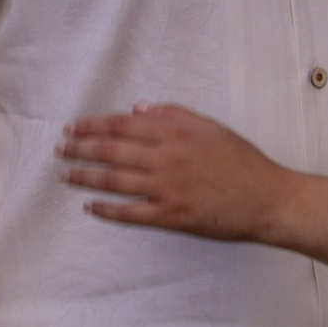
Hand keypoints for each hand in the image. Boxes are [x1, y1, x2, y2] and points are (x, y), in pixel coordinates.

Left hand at [57, 104, 288, 243]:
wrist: (268, 199)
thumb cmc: (243, 162)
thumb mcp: (212, 128)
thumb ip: (174, 115)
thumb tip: (138, 109)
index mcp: (176, 134)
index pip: (123, 126)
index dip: (93, 125)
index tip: (73, 127)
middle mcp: (167, 159)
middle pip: (112, 151)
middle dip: (81, 148)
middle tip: (59, 149)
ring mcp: (168, 190)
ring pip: (116, 181)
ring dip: (86, 176)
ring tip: (65, 174)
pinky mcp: (172, 217)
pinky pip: (131, 213)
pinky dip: (108, 210)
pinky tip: (90, 207)